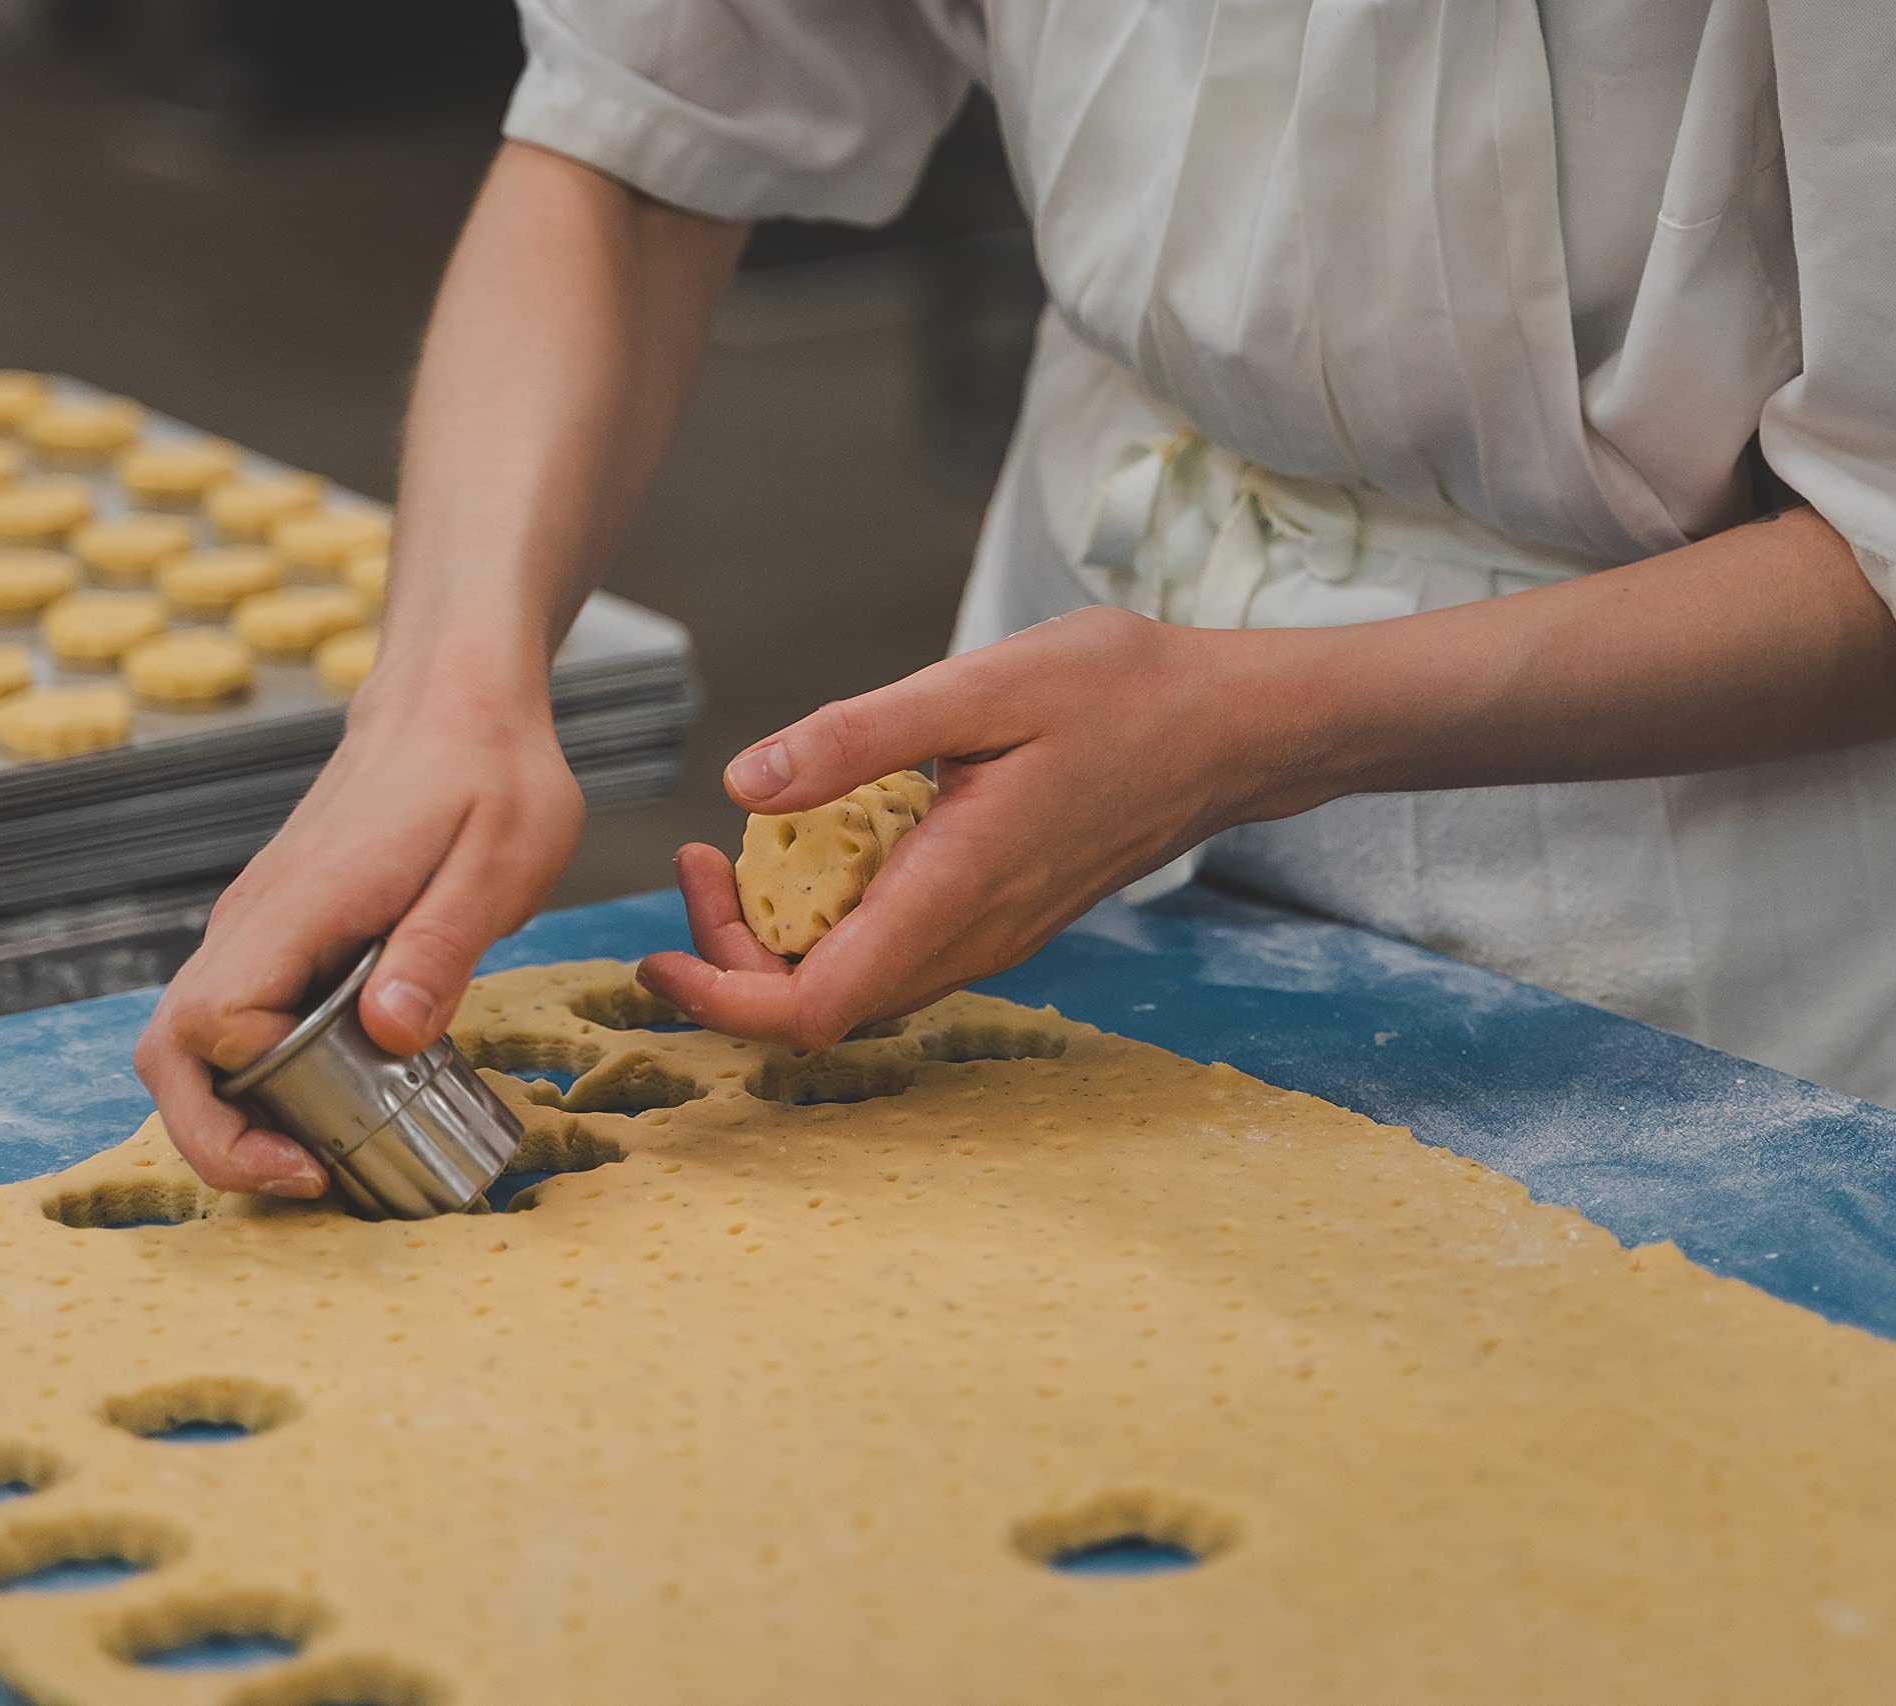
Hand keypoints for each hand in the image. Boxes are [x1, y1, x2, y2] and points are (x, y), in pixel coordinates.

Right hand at [133, 680, 584, 1195]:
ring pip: (189, 1043)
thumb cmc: (487, 774)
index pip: (215, 1023)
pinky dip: (258, 1079)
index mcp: (301, 903)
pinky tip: (336, 1101)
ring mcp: (257, 927)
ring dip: (232, 1116)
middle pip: (169, 1052)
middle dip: (214, 1139)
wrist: (454, 702)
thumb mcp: (498, 859)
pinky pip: (234, 1021)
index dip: (245, 1104)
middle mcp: (254, 920)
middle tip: (306, 1182)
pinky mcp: (278, 934)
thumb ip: (440, 945)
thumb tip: (386, 1034)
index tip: (317, 1150)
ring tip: (319, 1160)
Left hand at [637, 606, 1259, 1046]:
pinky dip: (840, 918)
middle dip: (736, 954)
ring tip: (749, 847)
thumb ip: (857, 738)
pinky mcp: (1005, 917)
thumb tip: (745, 782)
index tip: (662, 947)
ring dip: (784, 938)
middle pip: (820, 1006)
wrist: (1233, 729)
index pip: (810, 1008)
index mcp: (954, 893)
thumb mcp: (980, 688)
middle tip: (706, 858)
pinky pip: (899, 949)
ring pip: (859, 982)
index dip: (720, 996)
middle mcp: (971, 938)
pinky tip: (832, 840)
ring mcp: (993, 935)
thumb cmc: (1124, 695)